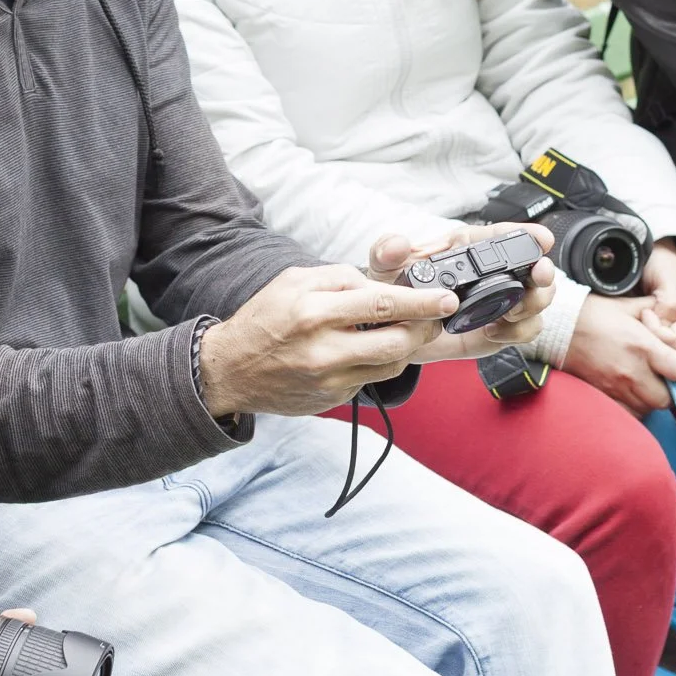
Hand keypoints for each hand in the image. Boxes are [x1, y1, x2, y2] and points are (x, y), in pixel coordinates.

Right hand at [197, 263, 457, 418]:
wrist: (229, 371)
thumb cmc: (262, 320)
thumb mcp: (292, 281)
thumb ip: (337, 276)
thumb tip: (377, 282)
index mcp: (313, 311)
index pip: (381, 304)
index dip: (421, 302)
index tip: (446, 298)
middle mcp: (323, 349)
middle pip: (396, 342)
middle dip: (425, 329)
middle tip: (436, 317)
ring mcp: (328, 380)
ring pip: (390, 365)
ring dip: (406, 347)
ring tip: (406, 331)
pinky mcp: (331, 399)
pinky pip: (370, 379)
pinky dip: (376, 362)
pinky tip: (368, 350)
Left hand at [366, 226, 559, 362]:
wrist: (398, 335)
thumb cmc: (396, 293)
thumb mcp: (385, 271)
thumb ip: (386, 253)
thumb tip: (397, 243)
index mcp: (468, 248)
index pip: (503, 235)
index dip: (527, 234)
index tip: (541, 239)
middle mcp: (491, 272)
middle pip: (534, 266)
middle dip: (543, 271)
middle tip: (538, 277)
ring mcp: (501, 300)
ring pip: (538, 298)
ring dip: (532, 305)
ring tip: (508, 314)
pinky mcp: (502, 327)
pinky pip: (527, 329)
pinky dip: (518, 332)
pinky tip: (491, 333)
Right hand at [560, 292, 675, 414]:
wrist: (560, 327)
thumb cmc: (596, 313)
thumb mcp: (631, 306)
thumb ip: (658, 310)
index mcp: (642, 346)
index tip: (674, 357)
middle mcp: (631, 372)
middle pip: (667, 398)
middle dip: (668, 387)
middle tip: (661, 373)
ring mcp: (616, 388)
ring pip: (648, 409)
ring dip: (651, 397)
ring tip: (644, 380)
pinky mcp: (603, 396)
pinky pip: (628, 414)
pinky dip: (633, 405)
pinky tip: (630, 390)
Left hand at [634, 241, 675, 354]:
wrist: (655, 260)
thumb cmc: (662, 265)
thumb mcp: (668, 276)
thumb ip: (670, 302)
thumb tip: (666, 325)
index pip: (675, 342)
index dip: (656, 331)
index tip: (644, 312)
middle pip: (670, 354)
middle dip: (650, 340)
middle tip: (637, 320)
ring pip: (663, 356)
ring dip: (646, 344)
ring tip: (635, 325)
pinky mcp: (667, 339)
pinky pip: (657, 353)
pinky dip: (644, 345)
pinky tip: (634, 333)